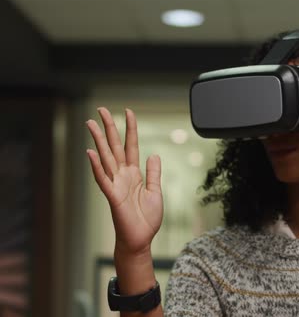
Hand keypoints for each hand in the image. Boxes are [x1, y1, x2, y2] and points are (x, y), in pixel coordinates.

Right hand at [86, 107, 162, 255]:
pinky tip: (90, 153)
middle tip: (101, 110)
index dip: (130, 129)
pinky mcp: (112, 196)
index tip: (128, 112)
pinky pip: (103, 179)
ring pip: (106, 158)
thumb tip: (154, 154)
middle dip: (109, 128)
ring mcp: (116, 185)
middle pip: (115, 147)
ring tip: (90, 124)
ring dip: (98, 141)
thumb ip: (154, 173)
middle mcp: (123, 176)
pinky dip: (96, 166)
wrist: (141, 240)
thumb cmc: (147, 219)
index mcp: (134, 174)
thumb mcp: (156, 191)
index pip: (131, 146)